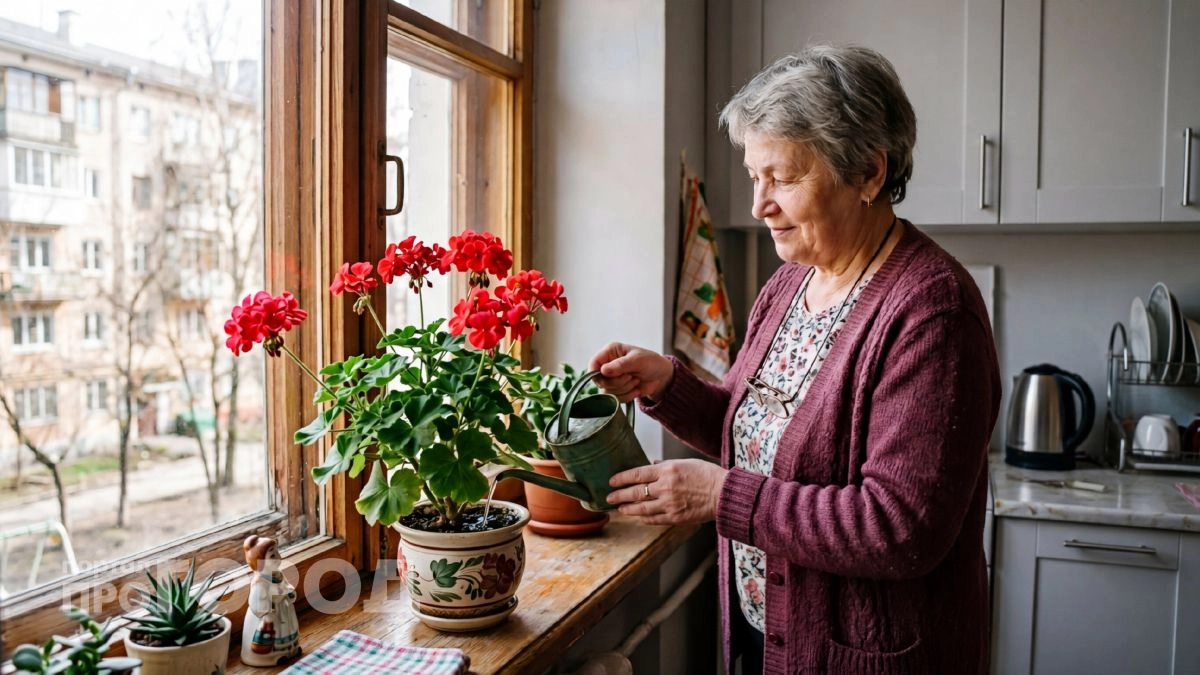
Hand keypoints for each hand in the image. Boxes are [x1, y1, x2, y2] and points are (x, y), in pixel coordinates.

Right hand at [588, 342, 673, 402]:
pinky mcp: (616, 391)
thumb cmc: (650, 362)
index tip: (608, 376)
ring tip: (635, 381)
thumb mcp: (638, 360)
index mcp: (610, 352)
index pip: (593, 364)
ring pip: (606, 392)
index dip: (596, 373)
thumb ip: (620, 365)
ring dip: (623, 389)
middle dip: (617, 382)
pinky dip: (626, 397)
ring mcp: (611, 379)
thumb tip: (603, 371)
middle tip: (631, 377)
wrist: (661, 376)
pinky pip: (614, 399)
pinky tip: (636, 389)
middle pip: (599, 381)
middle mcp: (607, 365)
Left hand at [606, 459, 725, 524]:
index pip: (637, 474)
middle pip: (635, 492)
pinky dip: (644, 518)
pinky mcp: (675, 517)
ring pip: (641, 508)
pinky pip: (654, 519)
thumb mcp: (685, 463)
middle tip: (609, 498)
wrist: (724, 493)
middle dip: (619, 495)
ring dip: (628, 509)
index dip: (622, 478)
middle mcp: (665, 487)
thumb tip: (651, 465)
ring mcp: (669, 504)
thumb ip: (665, 465)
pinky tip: (638, 517)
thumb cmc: (708, 475)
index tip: (612, 481)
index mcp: (667, 470)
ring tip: (620, 509)